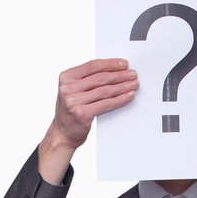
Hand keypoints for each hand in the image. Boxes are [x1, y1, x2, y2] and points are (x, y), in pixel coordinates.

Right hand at [39, 60, 136, 180]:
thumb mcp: (74, 90)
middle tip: (132, 74)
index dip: (111, 64)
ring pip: (105, 90)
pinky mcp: (82, 114)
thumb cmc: (71, 110)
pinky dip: (120, 99)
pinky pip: (106, 104)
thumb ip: (88, 79)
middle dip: (120, 75)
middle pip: (101, 78)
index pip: (93, 66)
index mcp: (66, 78)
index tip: (124, 64)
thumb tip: (115, 70)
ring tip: (133, 84)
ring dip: (123, 87)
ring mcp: (74, 102)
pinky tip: (128, 96)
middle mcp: (68, 89)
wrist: (62, 133)